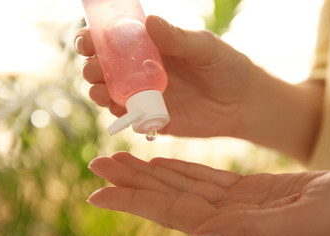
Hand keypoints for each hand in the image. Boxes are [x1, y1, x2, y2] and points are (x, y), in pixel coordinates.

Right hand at [74, 16, 323, 161]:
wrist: (243, 103)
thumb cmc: (226, 66)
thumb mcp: (204, 47)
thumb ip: (177, 38)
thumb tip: (149, 22)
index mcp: (150, 47)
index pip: (113, 41)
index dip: (94, 40)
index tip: (86, 41)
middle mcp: (142, 71)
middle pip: (105, 68)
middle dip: (93, 67)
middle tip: (95, 69)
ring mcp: (146, 96)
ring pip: (111, 93)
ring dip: (99, 91)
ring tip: (102, 90)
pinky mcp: (153, 118)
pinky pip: (129, 118)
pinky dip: (119, 114)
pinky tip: (119, 109)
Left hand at [87, 152, 329, 235]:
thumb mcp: (300, 226)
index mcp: (233, 230)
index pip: (170, 214)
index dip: (133, 201)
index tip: (99, 193)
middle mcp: (224, 218)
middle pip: (167, 197)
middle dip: (130, 182)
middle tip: (97, 165)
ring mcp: (232, 202)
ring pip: (179, 184)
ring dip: (148, 173)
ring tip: (118, 159)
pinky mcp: (243, 188)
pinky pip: (202, 176)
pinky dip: (177, 168)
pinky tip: (158, 161)